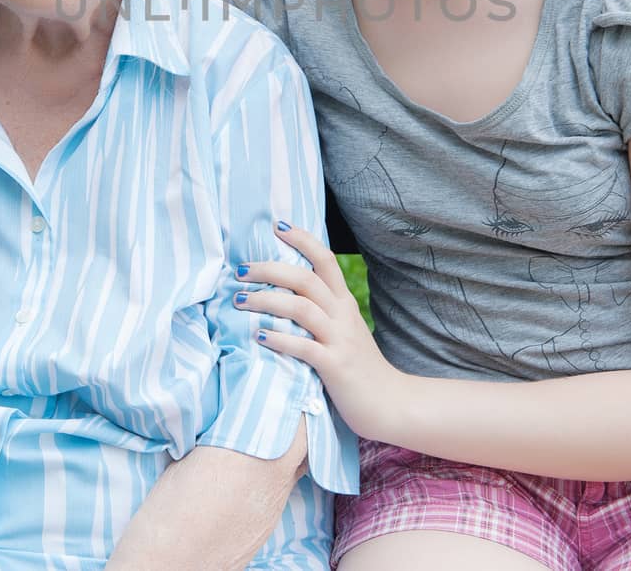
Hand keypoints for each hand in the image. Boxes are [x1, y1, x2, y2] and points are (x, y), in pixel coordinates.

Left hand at [236, 222, 403, 439]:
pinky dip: (279, 338)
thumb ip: (323, 312)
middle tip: (240, 271)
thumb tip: (286, 295)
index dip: (303, 239)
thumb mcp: (345, 330)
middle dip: (270, 270)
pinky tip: (259, 336)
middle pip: (306, 279)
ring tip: (240, 301)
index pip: (325, 260)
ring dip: (266, 301)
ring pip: (301, 308)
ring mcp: (340, 340)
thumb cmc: (360, 367)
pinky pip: (304, 346)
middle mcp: (342, 315)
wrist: (390, 403)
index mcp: (344, 303)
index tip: (277, 226)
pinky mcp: (335, 366)